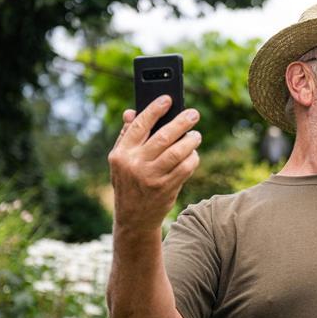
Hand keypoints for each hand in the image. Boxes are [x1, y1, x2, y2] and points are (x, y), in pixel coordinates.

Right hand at [108, 95, 201, 230]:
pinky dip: (193, 158)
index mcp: (121, 154)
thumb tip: (132, 112)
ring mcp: (151, 177)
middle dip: (182, 122)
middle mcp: (135, 164)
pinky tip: (193, 154)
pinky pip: (186, 167)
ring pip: (178, 152)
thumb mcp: (120, 161)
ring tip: (196, 135)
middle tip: (194, 114)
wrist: (134, 218)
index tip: (168, 99)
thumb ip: (127, 136)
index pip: (140, 125)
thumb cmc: (129, 182)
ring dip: (191, 141)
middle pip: (164, 136)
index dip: (155, 110)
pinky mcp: (166, 188)